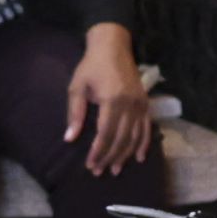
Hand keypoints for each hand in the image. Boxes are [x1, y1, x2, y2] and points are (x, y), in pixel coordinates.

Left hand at [65, 24, 152, 175]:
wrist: (113, 46)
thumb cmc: (91, 66)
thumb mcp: (77, 87)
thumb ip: (74, 113)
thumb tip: (69, 138)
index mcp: (112, 100)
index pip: (105, 134)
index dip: (98, 152)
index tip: (90, 165)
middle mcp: (130, 104)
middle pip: (121, 139)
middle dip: (109, 157)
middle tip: (99, 171)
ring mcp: (141, 104)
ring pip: (135, 137)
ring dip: (125, 155)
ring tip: (115, 169)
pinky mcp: (146, 103)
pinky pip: (147, 128)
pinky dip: (143, 144)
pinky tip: (138, 157)